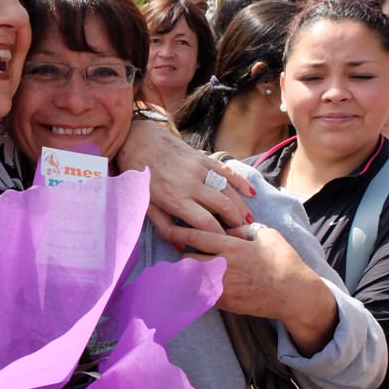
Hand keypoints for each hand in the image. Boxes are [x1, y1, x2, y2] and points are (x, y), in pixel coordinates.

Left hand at [118, 121, 254, 239]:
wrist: (139, 142)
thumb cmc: (142, 179)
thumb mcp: (147, 206)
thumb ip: (165, 227)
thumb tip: (182, 246)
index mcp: (175, 198)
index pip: (206, 222)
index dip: (219, 235)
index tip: (225, 245)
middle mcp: (190, 183)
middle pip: (223, 206)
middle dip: (235, 223)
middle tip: (240, 234)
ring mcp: (199, 168)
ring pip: (228, 190)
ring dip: (241, 207)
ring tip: (247, 222)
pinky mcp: (203, 157)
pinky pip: (227, 170)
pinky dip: (240, 182)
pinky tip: (250, 194)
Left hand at [169, 223, 335, 355]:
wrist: (294, 294)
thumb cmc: (283, 261)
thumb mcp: (267, 235)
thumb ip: (242, 230)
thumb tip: (227, 229)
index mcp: (231, 247)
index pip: (196, 236)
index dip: (179, 232)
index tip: (168, 229)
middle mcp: (223, 267)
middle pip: (188, 259)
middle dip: (183, 254)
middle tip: (184, 251)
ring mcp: (222, 287)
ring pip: (191, 279)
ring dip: (187, 273)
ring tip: (188, 269)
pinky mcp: (225, 303)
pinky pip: (202, 295)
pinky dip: (197, 289)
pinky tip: (199, 286)